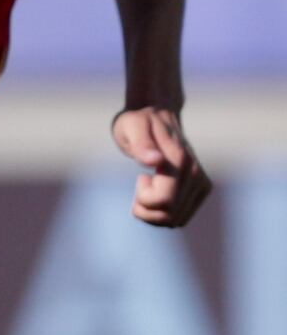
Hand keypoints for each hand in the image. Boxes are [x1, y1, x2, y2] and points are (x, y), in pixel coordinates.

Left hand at [114, 105, 210, 228]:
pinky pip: (180, 218)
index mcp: (180, 161)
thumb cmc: (139, 121)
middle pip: (168, 216)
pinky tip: (158, 193)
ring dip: (153, 212)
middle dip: (146, 208)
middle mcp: (196, 174)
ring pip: (175, 221)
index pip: (163, 202)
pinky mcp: (202, 189)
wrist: (157, 114)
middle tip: (141, 184)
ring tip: (149, 188)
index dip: (144, 198)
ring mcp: (202, 183)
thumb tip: (154, 160)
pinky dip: (162, 213)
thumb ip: (142, 145)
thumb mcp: (132, 127)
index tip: (141, 177)